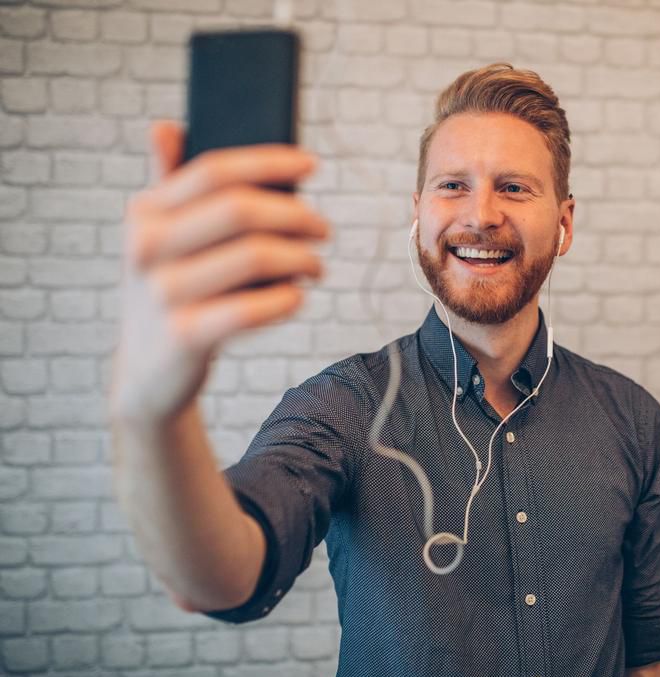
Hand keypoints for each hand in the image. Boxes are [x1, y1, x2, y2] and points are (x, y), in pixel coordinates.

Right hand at [110, 121, 328, 423]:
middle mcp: (146, 248)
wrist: (148, 374)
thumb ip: (167, 184)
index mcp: (143, 214)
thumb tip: (167, 126)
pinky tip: (298, 297)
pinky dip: (288, 299)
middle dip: (297, 215)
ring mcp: (164, 293)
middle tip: (324, 229)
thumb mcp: (158, 239)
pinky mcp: (185, 336)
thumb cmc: (170, 293)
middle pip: (242, 209)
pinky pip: (254, 307)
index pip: (213, 170)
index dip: (268, 162)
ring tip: (316, 266)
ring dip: (302, 258)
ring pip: (257, 256)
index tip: (311, 164)